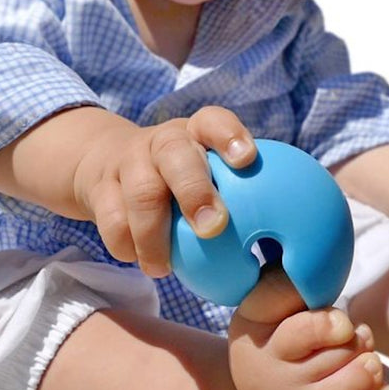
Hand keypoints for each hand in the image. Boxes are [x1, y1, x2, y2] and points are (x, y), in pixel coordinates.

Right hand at [71, 106, 257, 277]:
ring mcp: (129, 162)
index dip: (229, 135)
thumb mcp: (204, 170)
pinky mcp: (100, 188)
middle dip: (194, 190)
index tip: (246, 159)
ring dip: (155, 234)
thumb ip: (237, 193)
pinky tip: (142, 262)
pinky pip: (110, 218)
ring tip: (165, 268)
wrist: (104, 163)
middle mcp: (163, 141)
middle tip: (213, 227)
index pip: (213, 121)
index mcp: (196, 133)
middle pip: (175, 154)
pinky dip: (126, 245)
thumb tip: (288, 245)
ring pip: (141, 192)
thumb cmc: (178, 177)